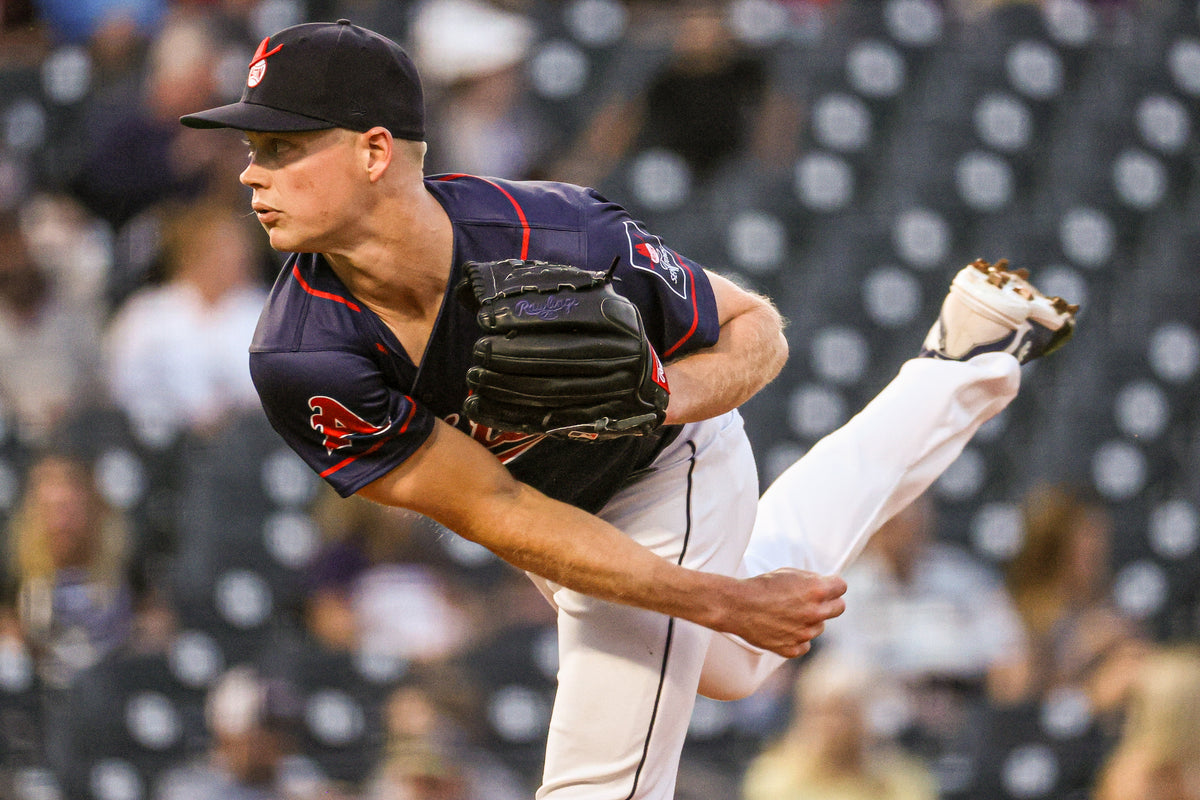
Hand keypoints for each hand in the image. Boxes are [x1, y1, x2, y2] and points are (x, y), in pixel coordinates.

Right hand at [718, 569, 846, 657]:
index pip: (842, 587)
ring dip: (810, 620)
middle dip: (829, 602)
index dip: (832, 584)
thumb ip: (812, 580)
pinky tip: (782, 629)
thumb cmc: (761, 586)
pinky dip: (797, 638)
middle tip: (812, 600)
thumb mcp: (789, 573)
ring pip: (819, 627)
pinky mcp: (792, 649)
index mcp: (817, 590)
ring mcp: (805, 633)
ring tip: (786, 613)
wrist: (736, 605)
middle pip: (839, 608)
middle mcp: (815, 612)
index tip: (824, 585)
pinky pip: (805, 644)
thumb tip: (827, 586)